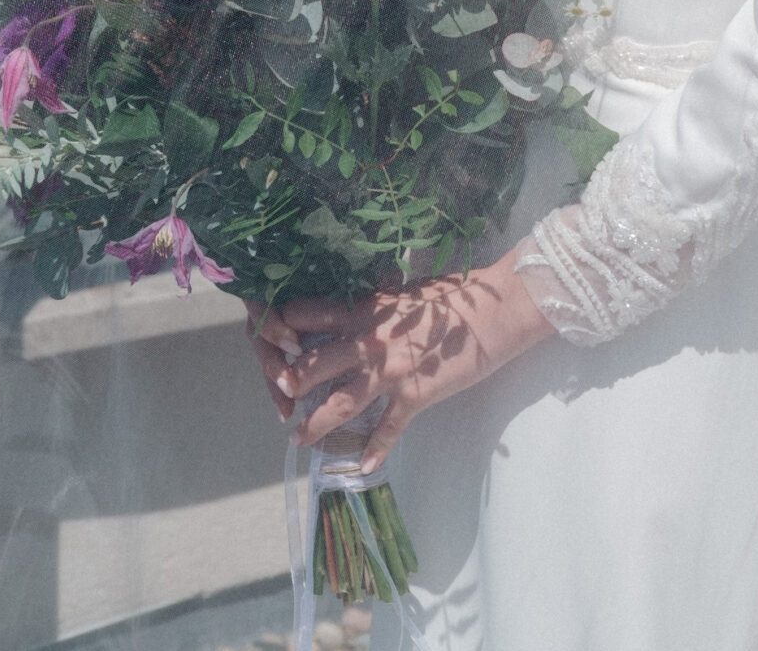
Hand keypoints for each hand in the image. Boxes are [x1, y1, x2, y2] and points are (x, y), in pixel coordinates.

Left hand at [244, 245, 553, 472]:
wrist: (491, 311)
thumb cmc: (451, 296)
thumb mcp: (404, 291)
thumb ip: (377, 301)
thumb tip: (362, 299)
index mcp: (364, 308)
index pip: (308, 315)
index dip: (282, 327)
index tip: (265, 337)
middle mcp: (369, 340)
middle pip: (314, 363)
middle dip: (289, 382)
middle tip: (274, 397)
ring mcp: (389, 370)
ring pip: (341, 402)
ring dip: (316, 423)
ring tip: (298, 439)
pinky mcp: (413, 395)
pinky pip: (388, 428)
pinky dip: (375, 449)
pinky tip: (363, 466)